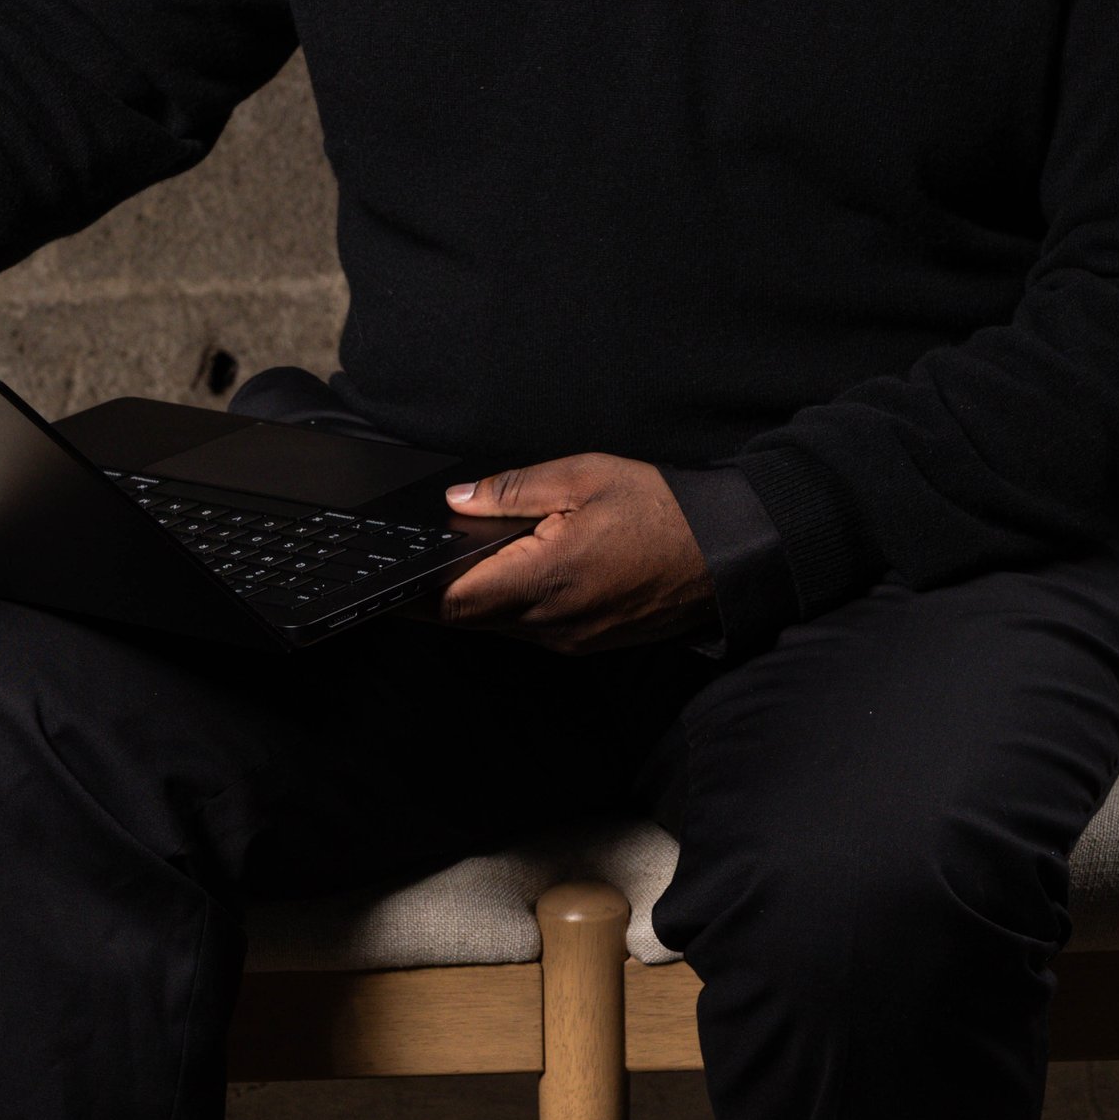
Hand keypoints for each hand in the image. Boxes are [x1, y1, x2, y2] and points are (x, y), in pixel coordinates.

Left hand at [437, 453, 715, 651]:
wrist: (728, 553)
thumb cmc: (663, 511)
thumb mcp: (584, 476)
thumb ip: (513, 490)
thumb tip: (459, 500)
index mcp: (546, 578)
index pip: (454, 602)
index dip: (414, 594)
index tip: (390, 579)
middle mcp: (552, 623)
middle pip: (469, 619)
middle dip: (439, 595)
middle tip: (415, 566)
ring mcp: (570, 639)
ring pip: (499, 626)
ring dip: (478, 600)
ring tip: (468, 562)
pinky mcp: (587, 643)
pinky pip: (531, 630)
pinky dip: (512, 607)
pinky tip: (516, 575)